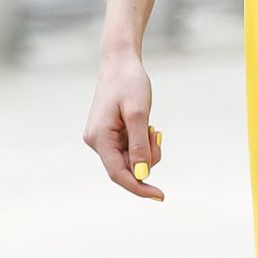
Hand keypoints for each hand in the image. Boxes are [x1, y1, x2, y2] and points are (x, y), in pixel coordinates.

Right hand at [83, 50, 163, 200]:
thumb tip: (141, 175)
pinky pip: (128, 149)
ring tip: (151, 126)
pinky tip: (145, 125)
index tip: (160, 196)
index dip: (139, 187)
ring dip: (146, 149)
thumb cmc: (129, 83)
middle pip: (126, 167)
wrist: (120, 61)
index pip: (118, 174)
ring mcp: (101, 138)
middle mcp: (96, 141)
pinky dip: (141, 143)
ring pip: (129, 159)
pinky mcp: (108, 133)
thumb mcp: (138, 114)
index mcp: (99, 138)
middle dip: (147, 159)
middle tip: (157, 134)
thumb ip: (139, 145)